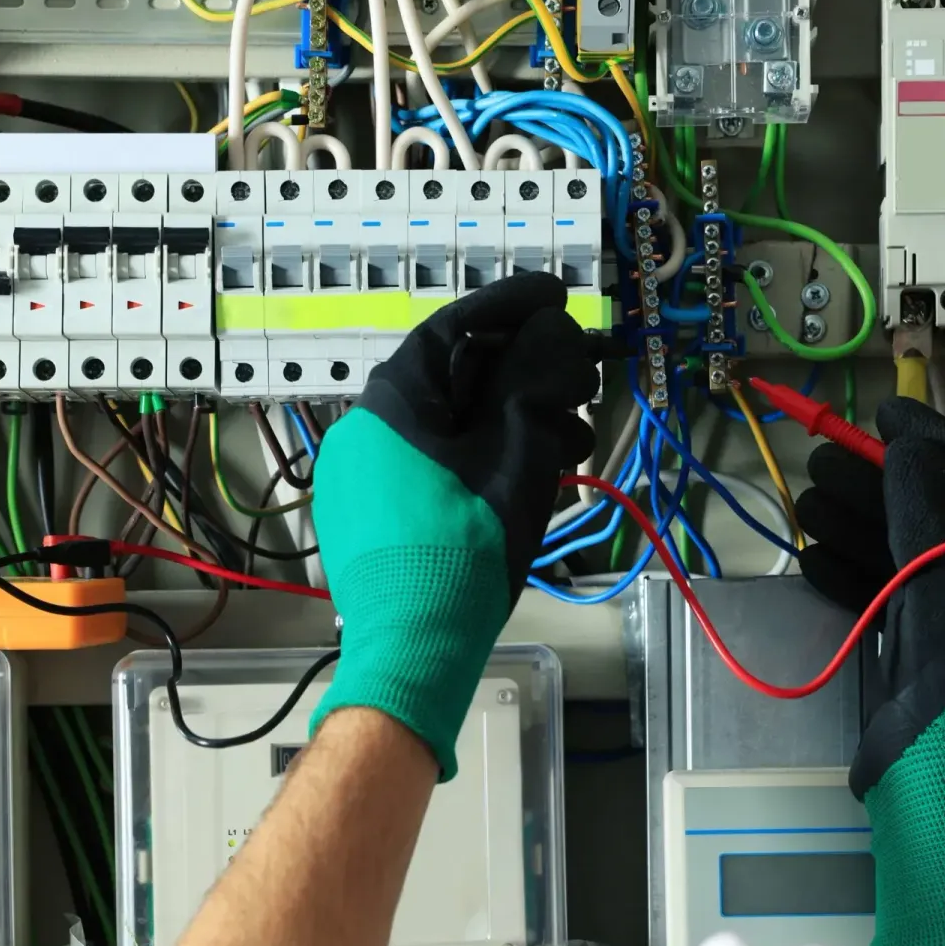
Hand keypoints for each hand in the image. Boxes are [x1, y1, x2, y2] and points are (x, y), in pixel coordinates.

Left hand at [310, 271, 596, 779]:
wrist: (412, 647)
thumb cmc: (465, 550)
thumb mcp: (517, 455)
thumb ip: (537, 381)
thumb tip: (553, 332)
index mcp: (390, 401)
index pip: (453, 325)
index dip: (512, 305)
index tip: (558, 297)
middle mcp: (365, 429)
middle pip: (455, 377)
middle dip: (526, 374)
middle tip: (581, 379)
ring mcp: (363, 477)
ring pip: (452, 426)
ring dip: (515, 423)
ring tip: (573, 444)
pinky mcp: (373, 518)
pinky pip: (436, 466)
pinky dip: (485, 459)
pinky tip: (532, 481)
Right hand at [796, 396, 944, 945]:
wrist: (932, 801)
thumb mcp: (938, 601)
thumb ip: (926, 522)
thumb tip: (912, 450)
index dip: (938, 443)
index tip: (887, 414)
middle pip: (943, 514)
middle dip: (882, 486)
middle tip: (828, 460)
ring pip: (911, 551)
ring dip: (859, 527)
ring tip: (808, 504)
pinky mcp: (930, 651)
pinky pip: (893, 593)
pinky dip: (854, 574)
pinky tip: (814, 558)